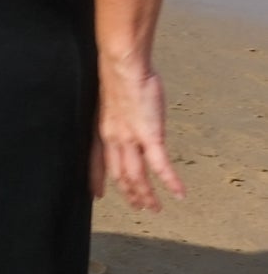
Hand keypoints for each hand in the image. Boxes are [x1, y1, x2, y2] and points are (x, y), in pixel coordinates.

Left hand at [91, 55, 185, 211]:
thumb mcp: (110, 99)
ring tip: (155, 208)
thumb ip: (116, 113)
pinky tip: (178, 194)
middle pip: (119, 174)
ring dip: (147, 195)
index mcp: (100, 129)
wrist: (122, 65)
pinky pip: (160, 166)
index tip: (96, 195)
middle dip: (128, 193)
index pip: (96, 161)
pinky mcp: (149, 136)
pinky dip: (170, 182)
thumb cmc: (118, 75)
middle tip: (138, 206)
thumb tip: (126, 115)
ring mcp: (130, 139)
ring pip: (137, 176)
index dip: (96, 179)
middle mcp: (112, 139)